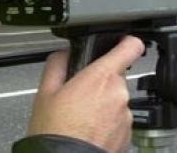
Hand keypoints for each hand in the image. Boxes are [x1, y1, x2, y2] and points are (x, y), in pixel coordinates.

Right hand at [26, 36, 144, 152]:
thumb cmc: (55, 132)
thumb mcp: (45, 92)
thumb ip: (57, 64)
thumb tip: (64, 54)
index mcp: (102, 77)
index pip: (130, 47)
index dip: (127, 42)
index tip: (121, 43)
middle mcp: (119, 94)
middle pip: (116, 77)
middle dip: (101, 83)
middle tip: (80, 96)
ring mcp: (125, 116)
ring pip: (117, 100)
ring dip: (104, 105)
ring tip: (82, 118)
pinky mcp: (128, 134)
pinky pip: (119, 121)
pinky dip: (107, 123)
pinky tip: (89, 130)